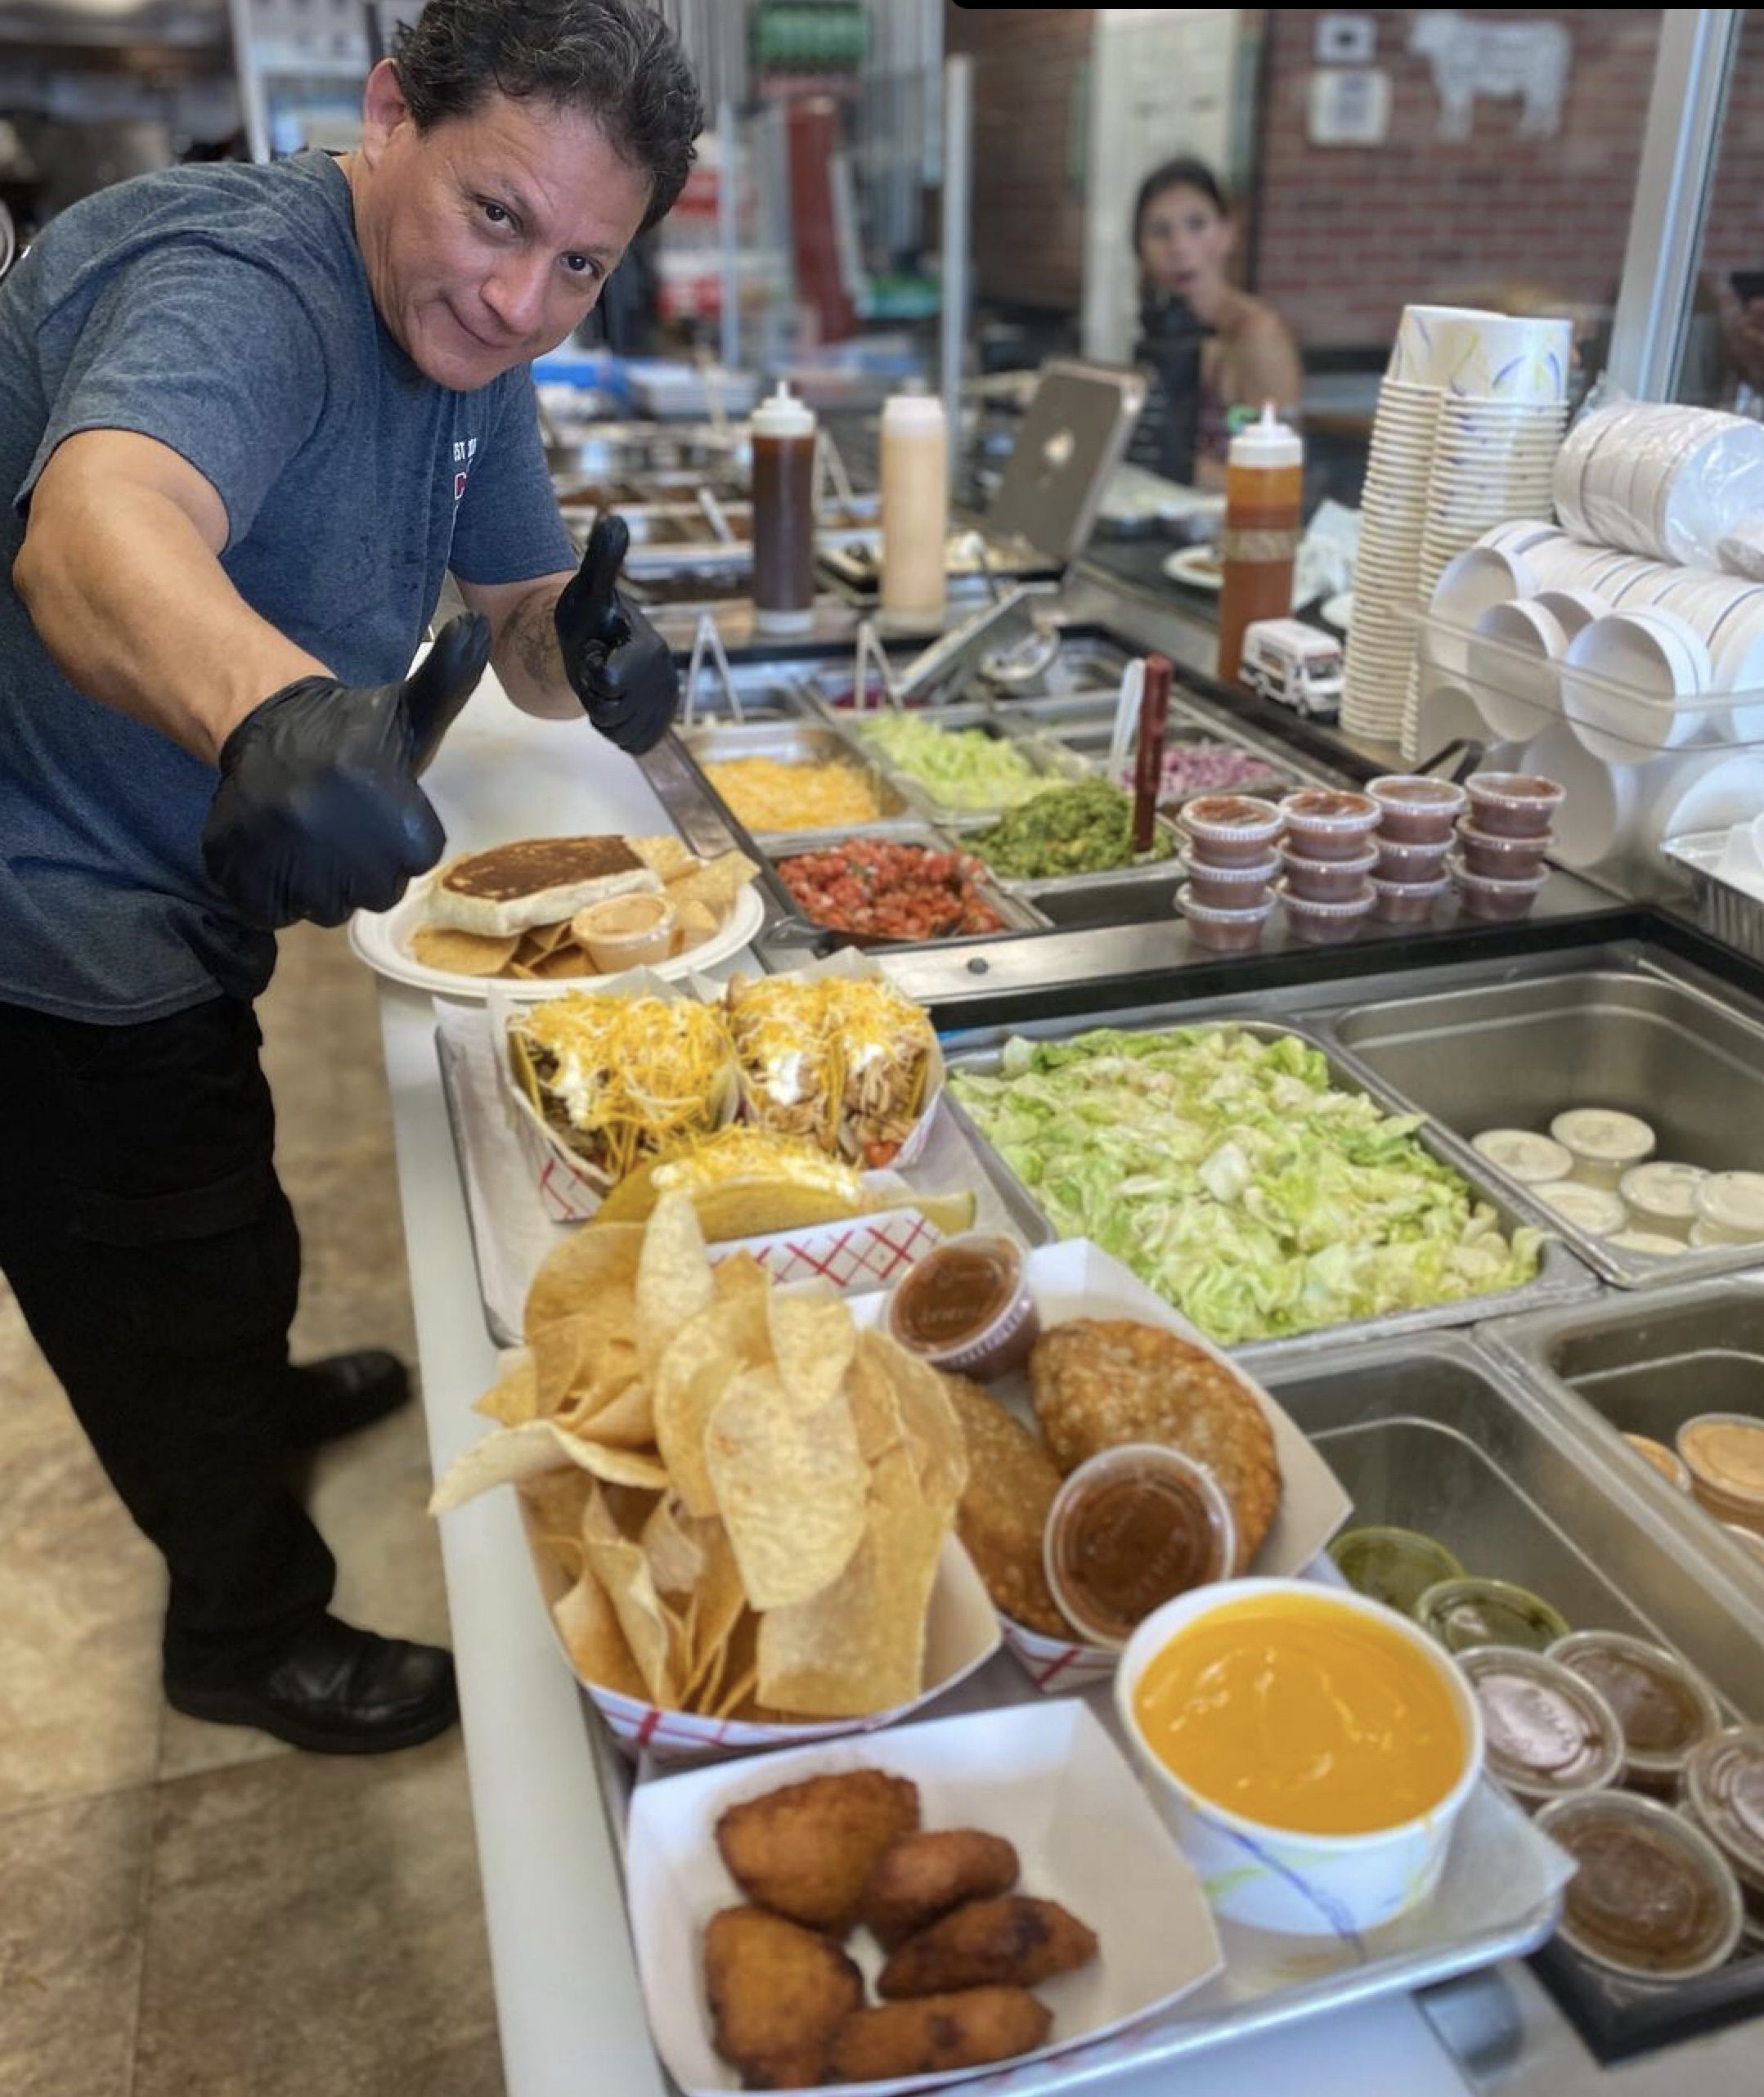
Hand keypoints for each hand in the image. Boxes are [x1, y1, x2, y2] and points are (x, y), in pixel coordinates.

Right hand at [201, 613, 490, 928]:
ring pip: (325, 909)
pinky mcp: (238, 871)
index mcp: (384, 798)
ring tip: (315, 839)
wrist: (265, 726)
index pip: (416, 859)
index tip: (383, 810)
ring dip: (322, 885)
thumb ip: (451, 681)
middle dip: (367, 868)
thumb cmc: (355, 732)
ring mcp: (280, 854)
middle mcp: (332, 831)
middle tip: (348, 826)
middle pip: (375, 892)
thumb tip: (477, 628)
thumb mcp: (411, 708)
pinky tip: (282, 855)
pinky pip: (274, 912)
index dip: (403, 839)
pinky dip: (276, 895)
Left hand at [555, 513, 677, 753]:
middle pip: (610, 710)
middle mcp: (666, 680)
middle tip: (597, 667)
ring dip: (601, 712)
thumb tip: (615, 520)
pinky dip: (613, 730)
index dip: (590, 669)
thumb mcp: (589, 589)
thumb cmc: (587, 616)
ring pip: (616, 729)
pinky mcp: (660, 728)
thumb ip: (603, 559)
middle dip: (594, 693)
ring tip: (603, 685)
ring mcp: (665, 707)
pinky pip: (627, 743)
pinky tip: (613, 703)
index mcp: (651, 650)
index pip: (606, 683)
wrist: (597, 647)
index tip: (596, 650)